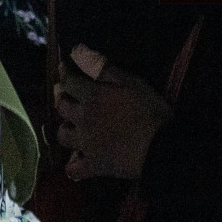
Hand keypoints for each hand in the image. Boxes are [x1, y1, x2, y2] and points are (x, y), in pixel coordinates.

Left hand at [56, 57, 170, 179]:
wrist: (159, 146)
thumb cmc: (149, 109)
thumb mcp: (131, 82)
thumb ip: (104, 68)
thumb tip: (79, 52)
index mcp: (93, 96)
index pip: (70, 81)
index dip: (65, 73)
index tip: (63, 67)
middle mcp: (82, 119)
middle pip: (61, 107)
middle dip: (62, 99)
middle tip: (67, 96)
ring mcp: (85, 144)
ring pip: (63, 136)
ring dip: (66, 129)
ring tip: (73, 127)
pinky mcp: (92, 165)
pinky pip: (73, 169)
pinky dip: (73, 165)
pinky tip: (78, 161)